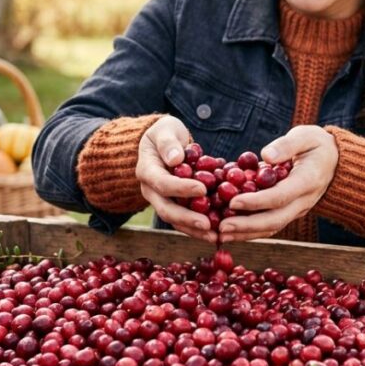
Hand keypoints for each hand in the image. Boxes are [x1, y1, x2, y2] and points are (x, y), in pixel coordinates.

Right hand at [135, 116, 215, 242]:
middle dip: (187, 219)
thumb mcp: (165, 129)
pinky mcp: (174, 206)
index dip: (181, 188)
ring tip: (214, 237)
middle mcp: (151, 190)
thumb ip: (168, 143)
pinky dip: (200, 228)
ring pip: (175, 220)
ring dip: (194, 230)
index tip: (202, 189)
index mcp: (147, 171)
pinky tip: (217, 234)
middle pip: (166, 209)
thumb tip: (175, 159)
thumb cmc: (165, 133)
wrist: (163, 144)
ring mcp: (162, 201)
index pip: (162, 183)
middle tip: (207, 225)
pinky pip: (185, 220)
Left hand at [218, 125, 337, 241]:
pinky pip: (270, 226)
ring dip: (246, 233)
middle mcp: (303, 201)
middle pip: (275, 219)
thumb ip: (286, 145)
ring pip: (272, 227)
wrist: (335, 162)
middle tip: (222, 227)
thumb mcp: (305, 137)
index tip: (233, 202)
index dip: (256, 202)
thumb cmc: (316, 145)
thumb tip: (265, 156)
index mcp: (308, 181)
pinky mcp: (289, 213)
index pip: (280, 196)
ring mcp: (297, 210)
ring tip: (221, 234)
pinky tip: (231, 232)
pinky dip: (250, 231)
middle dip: (247, 225)